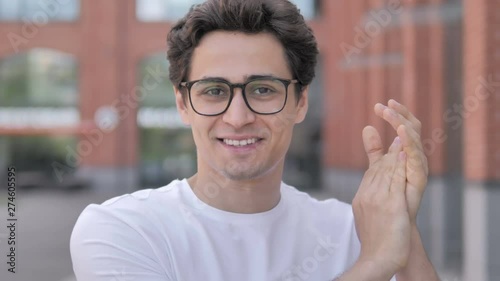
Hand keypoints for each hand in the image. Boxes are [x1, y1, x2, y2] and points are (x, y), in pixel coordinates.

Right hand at [352, 132, 410, 275]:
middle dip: (387, 151)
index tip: (389, 146)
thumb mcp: (370, 216)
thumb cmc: (377, 241)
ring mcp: (377, 199)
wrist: (378, 258)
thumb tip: (372, 185)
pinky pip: (394, 179)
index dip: (381, 157)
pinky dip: (399, 164)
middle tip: (397, 134)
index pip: (372, 173)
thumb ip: (372, 198)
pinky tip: (404, 154)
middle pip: (378, 169)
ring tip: (401, 137)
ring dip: (394, 152)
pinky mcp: (390, 204)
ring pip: (386, 170)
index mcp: (361, 198)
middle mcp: (367, 196)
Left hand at [372, 100, 428, 222]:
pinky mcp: (419, 178)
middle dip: (398, 115)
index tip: (381, 104)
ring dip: (401, 123)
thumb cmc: (388, 200)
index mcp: (405, 153)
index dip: (394, 114)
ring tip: (391, 112)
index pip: (403, 126)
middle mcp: (414, 158)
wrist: (393, 229)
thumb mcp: (378, 168)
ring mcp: (417, 168)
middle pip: (411, 128)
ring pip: (413, 139)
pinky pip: (415, 156)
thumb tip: (367, 127)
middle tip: (386, 104)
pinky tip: (401, 132)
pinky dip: (409, 143)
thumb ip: (375, 149)